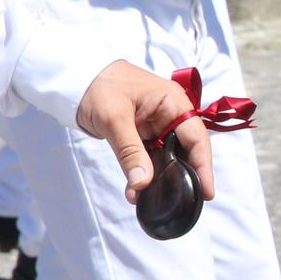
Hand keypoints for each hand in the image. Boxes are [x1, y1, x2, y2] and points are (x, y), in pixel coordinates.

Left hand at [75, 61, 215, 204]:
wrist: (73, 77)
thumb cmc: (98, 87)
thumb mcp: (114, 119)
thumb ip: (130, 153)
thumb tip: (143, 184)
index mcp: (174, 103)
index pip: (196, 138)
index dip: (204, 166)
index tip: (207, 192)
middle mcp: (171, 115)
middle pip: (186, 150)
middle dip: (183, 176)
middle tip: (184, 202)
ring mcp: (157, 125)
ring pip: (167, 156)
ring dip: (159, 178)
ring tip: (151, 200)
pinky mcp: (142, 133)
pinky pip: (149, 157)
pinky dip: (144, 173)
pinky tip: (136, 190)